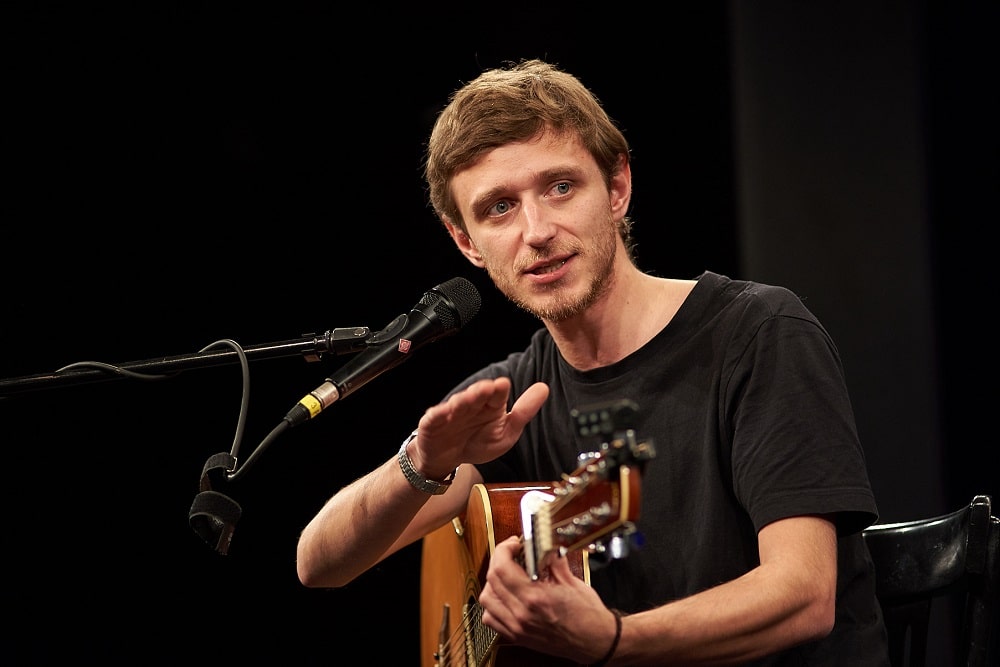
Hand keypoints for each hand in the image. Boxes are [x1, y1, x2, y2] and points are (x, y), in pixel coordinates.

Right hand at [409, 378, 548, 476]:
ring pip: (457, 404)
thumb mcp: (506, 432)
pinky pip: (435, 417)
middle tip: (486, 388)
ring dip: (462, 400)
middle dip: (480, 391)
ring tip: (468, 399)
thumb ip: (524, 412)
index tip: (503, 384)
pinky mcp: (433, 423)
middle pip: (476, 395)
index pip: (496, 394)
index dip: (499, 389)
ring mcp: (451, 413)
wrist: (449, 459)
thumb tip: (544, 388)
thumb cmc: (478, 443)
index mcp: (490, 405)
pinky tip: (445, 412)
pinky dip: (439, 414)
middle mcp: (471, 405)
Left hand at [479, 535, 619, 663]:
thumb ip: (553, 561)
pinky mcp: (517, 636)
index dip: (503, 550)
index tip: (513, 545)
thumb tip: (544, 546)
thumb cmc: (588, 617)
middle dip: (499, 560)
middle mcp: (522, 614)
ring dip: (493, 582)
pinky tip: (505, 596)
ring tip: (507, 574)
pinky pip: (491, 618)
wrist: (595, 642)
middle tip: (512, 554)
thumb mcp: (572, 581)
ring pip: (487, 599)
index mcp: (535, 598)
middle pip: (492, 580)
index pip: (502, 568)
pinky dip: (493, 604)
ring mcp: (517, 627)